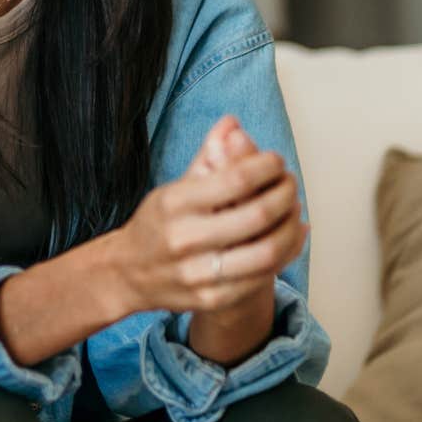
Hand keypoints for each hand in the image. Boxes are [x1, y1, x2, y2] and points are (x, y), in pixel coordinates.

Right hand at [106, 121, 307, 314]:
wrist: (128, 274)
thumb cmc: (158, 224)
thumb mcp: (174, 187)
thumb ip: (208, 156)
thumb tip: (233, 123)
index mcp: (174, 203)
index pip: (235, 179)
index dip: (266, 167)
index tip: (276, 161)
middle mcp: (184, 238)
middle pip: (256, 216)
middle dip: (285, 195)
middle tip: (290, 184)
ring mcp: (198, 273)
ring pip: (266, 251)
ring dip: (291, 227)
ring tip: (294, 210)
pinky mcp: (211, 299)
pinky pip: (263, 277)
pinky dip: (287, 253)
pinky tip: (292, 235)